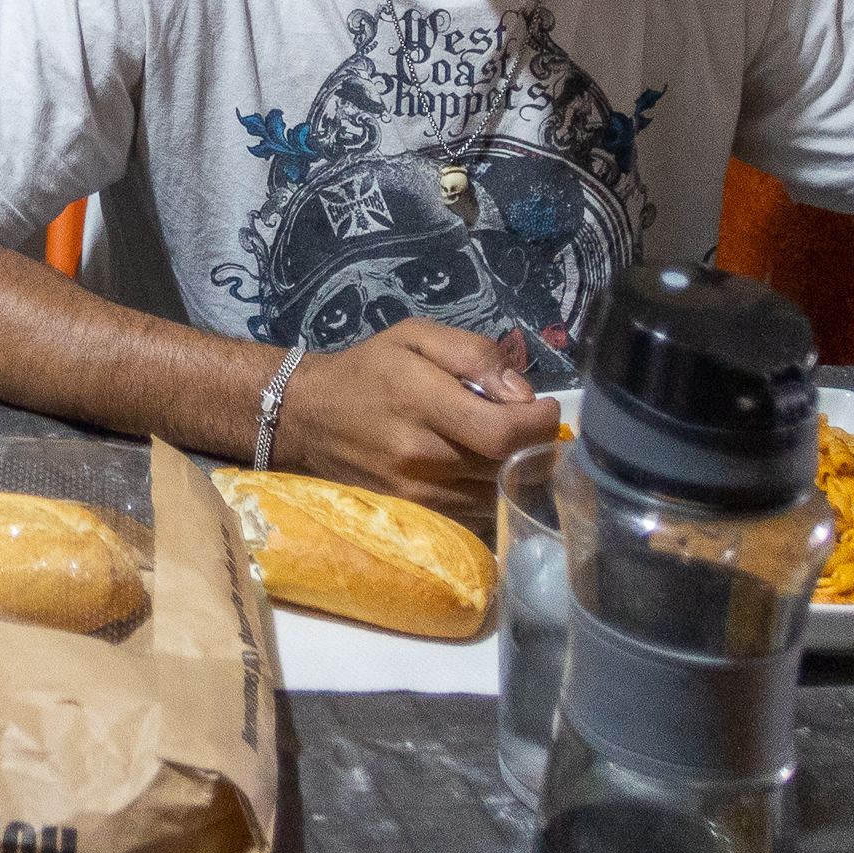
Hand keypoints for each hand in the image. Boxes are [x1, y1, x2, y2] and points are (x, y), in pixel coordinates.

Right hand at [270, 320, 560, 501]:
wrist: (306, 417)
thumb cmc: (367, 370)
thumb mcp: (415, 337)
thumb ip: (474, 354)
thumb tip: (521, 393)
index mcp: (421, 401)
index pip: (502, 432)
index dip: (540, 425)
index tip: (547, 409)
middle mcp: (419, 455)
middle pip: (505, 466)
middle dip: (530, 445)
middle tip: (526, 424)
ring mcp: (416, 493)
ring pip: (494, 495)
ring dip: (510, 472)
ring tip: (500, 445)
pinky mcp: (414, 515)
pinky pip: (474, 514)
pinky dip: (487, 492)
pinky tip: (479, 469)